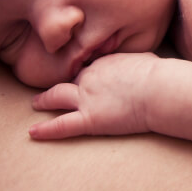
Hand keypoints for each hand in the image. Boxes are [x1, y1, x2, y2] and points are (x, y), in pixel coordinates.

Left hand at [29, 52, 159, 139]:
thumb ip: (134, 61)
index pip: (88, 68)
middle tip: (52, 87)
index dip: (85, 74)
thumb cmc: (159, 75)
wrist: (159, 89)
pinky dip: (45, 130)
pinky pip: (61, 125)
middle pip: (70, 80)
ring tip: (36, 103)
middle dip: (61, 83)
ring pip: (57, 97)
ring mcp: (87, 98)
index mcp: (104, 62)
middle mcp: (90, 77)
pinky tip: (32, 133)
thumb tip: (140, 64)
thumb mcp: (145, 58)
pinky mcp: (89, 119)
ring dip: (45, 100)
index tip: (84, 78)